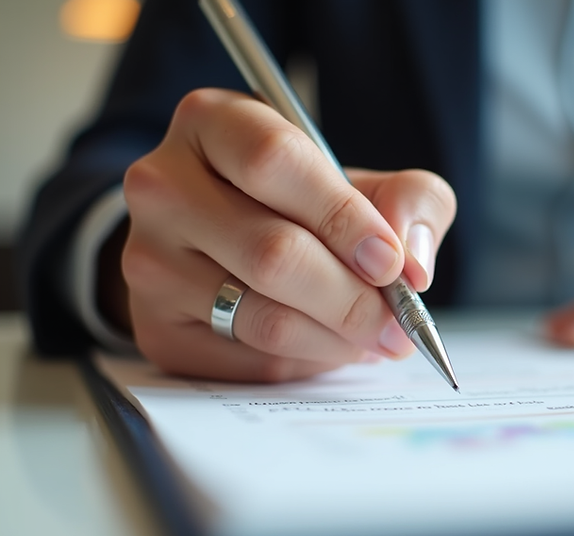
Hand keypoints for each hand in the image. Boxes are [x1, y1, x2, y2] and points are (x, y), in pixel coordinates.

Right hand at [118, 88, 455, 381]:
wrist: (231, 246)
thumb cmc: (307, 205)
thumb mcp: (366, 182)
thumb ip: (410, 200)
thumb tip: (412, 262)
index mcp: (213, 123)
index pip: (273, 162)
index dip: (342, 216)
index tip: (390, 260)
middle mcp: (163, 186)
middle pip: (271, 252)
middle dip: (353, 297)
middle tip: (399, 321)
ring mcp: (148, 261)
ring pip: (263, 317)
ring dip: (338, 337)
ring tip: (375, 335)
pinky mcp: (156, 328)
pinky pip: (251, 362)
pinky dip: (310, 362)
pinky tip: (331, 344)